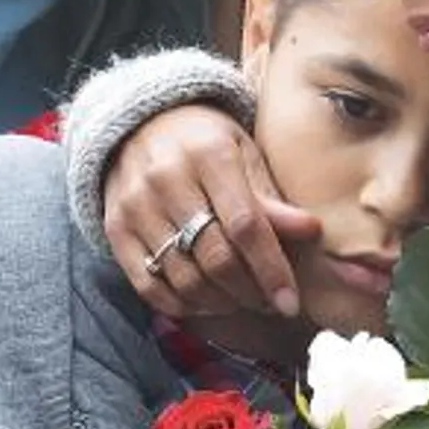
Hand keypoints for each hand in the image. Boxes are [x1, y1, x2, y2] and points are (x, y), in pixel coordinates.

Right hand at [103, 104, 319, 318]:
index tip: (290, 302)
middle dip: (250, 291)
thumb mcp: (245, 156)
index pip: (246, 225)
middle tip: (269, 301)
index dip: (271, 269)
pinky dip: (181, 304)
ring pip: (183, 278)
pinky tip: (204, 300)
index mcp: (208, 153)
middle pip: (215, 257)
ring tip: (241, 299)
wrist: (141, 123)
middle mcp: (166, 178)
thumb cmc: (206, 143)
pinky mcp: (116, 227)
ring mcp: (135, 205)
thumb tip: (313, 232)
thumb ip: (273, 199)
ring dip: (220, 302)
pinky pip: (148, 285)